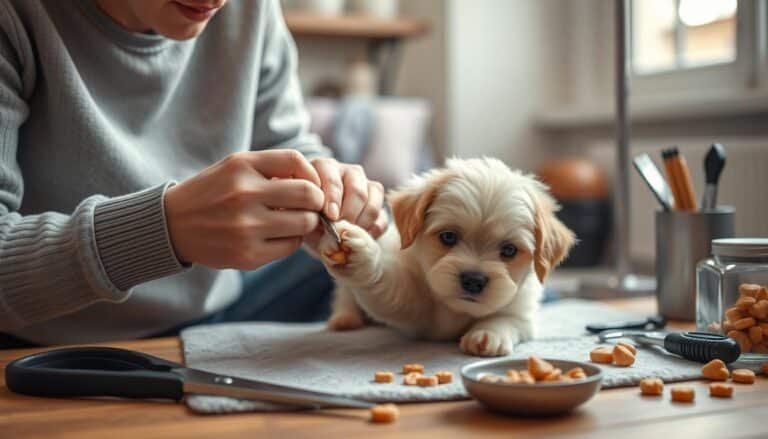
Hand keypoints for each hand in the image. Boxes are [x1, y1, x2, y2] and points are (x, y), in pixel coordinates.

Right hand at [164, 150, 324, 269]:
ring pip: (304, 223)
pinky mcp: (247, 255)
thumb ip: (273, 167)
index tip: (310, 183)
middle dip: (316, 201)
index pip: (296, 161)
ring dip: (306, 222)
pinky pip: (290, 247)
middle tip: (309, 206)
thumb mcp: (235, 167)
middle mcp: (244, 195)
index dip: (311, 173)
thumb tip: (316, 182)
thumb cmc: (213, 193)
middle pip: (309, 195)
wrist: (172, 225)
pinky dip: (290, 241)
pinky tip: (276, 235)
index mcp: (241, 167)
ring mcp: (246, 227)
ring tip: (292, 220)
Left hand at [310, 158, 387, 236]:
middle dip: (349, 214)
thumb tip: (328, 222)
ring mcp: (366, 184)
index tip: (330, 216)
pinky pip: (381, 216)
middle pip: (357, 191)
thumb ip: (310, 213)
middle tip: (339, 231)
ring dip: (360, 224)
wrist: (318, 229)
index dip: (333, 198)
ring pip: (372, 204)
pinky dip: (371, 231)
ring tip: (347, 237)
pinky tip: (358, 238)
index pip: (333, 179)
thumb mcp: (301, 214)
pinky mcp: (378, 201)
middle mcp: (348, 171)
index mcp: (324, 167)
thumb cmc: (305, 216)